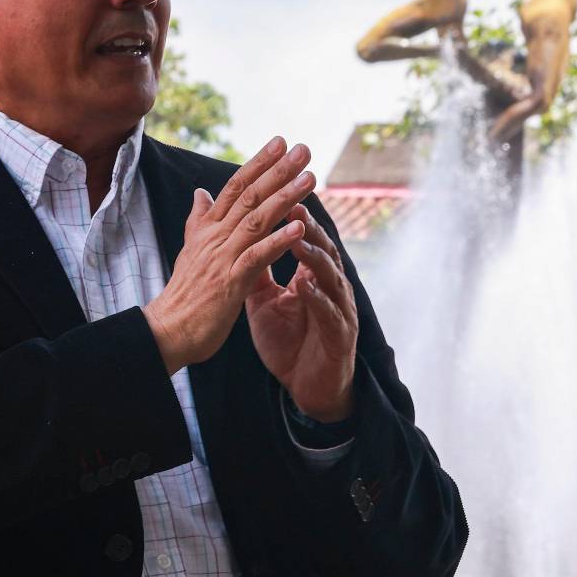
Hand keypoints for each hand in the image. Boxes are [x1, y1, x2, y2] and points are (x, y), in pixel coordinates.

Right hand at [144, 137, 313, 374]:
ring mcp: (222, 258)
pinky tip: (300, 226)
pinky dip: (279, 241)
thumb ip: (199, 220)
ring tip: (310, 178)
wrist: (168, 330)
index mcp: (207, 229)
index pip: (234, 187)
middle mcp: (214, 237)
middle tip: (304, 149)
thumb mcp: (191, 251)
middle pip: (249, 196)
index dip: (258, 163)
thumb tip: (200, 192)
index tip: (280, 142)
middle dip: (278, 171)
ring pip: (256, 220)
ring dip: (285, 197)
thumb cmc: (184, 295)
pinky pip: (257, 256)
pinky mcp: (230, 282)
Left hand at [245, 203, 357, 421]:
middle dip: (310, 225)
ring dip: (314, 255)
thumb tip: (235, 236)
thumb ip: (255, 267)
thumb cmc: (288, 338)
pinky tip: (303, 285)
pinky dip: (317, 298)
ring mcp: (338, 309)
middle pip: (322, 248)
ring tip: (299, 237)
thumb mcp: (263, 299)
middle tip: (295, 200)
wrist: (305, 385)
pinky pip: (329, 313)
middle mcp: (329, 286)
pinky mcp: (340, 336)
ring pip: (330, 275)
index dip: (293, 216)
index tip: (277, 191)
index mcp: (311, 275)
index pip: (304, 237)